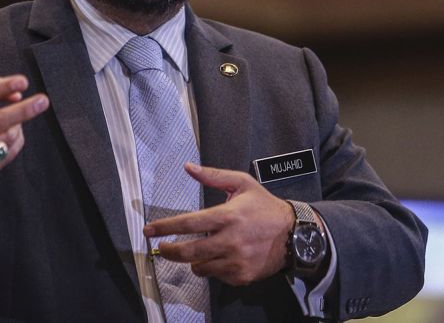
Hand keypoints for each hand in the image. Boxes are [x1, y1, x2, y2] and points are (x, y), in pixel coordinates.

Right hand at [0, 75, 48, 209]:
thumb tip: (17, 94)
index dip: (2, 88)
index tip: (22, 82)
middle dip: (22, 111)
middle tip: (42, 101)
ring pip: (8, 137)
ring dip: (17, 125)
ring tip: (11, 120)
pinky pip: (10, 152)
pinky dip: (14, 139)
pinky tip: (6, 135)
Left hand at [144, 163, 294, 285]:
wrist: (294, 234)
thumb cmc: (265, 206)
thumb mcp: (242, 184)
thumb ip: (213, 177)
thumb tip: (188, 167)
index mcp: (227, 216)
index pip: (188, 224)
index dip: (164, 228)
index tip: (149, 230)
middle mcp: (230, 240)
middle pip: (188, 252)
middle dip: (169, 251)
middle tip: (161, 248)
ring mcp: (235, 261)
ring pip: (199, 267)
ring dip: (193, 260)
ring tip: (199, 250)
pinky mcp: (241, 276)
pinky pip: (216, 276)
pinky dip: (213, 268)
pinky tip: (221, 256)